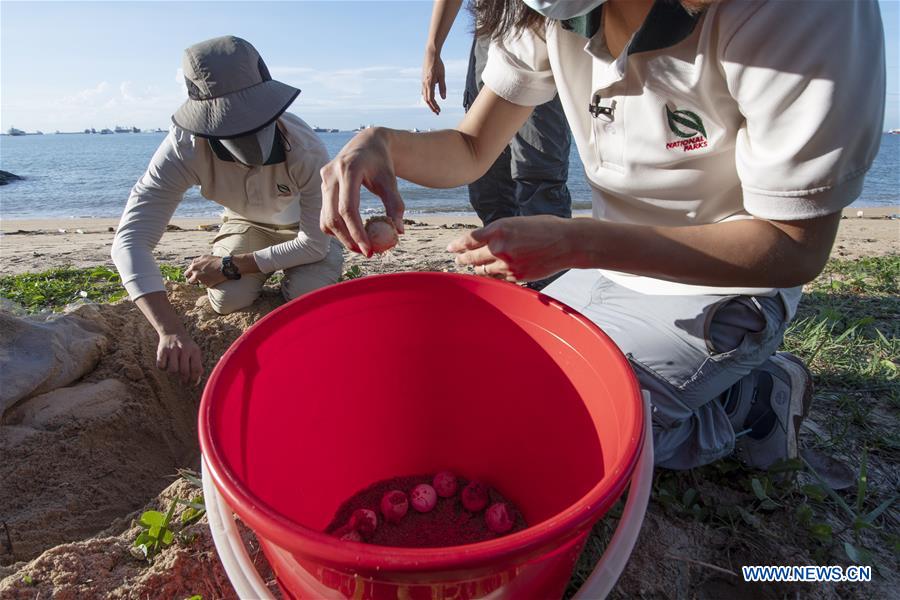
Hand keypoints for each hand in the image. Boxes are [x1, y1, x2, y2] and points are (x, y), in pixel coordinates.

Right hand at [157, 331, 202, 384]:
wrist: (173, 332)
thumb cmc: (186, 347)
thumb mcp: (195, 353)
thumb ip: (197, 366)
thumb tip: (195, 382)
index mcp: (194, 351)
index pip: (196, 369)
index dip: (194, 379)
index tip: (193, 383)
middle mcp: (184, 350)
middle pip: (184, 372)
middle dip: (184, 380)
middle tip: (184, 382)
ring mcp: (172, 350)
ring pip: (173, 370)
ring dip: (174, 374)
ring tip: (175, 371)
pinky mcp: (162, 351)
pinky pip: (161, 366)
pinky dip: (163, 368)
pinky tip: (166, 365)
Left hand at [184, 255, 226, 287]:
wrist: (225, 267)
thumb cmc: (215, 260)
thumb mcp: (204, 257)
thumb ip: (196, 261)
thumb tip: (191, 264)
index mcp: (194, 267)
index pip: (186, 274)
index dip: (189, 274)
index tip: (193, 275)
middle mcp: (196, 275)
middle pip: (189, 281)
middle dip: (192, 280)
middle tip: (196, 279)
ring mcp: (201, 280)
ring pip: (197, 284)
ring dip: (199, 282)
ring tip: (205, 279)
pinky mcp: (207, 285)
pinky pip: (204, 286)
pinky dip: (207, 284)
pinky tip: (211, 279)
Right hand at [319, 128, 404, 256]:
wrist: (367, 143)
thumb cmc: (381, 163)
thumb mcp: (391, 181)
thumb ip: (395, 205)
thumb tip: (399, 232)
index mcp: (348, 170)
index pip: (348, 209)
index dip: (357, 233)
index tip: (369, 250)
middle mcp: (331, 174)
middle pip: (333, 217)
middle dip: (348, 240)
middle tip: (365, 253)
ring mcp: (323, 180)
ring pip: (326, 218)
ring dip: (341, 237)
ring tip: (360, 246)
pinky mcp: (321, 185)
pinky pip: (324, 214)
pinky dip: (336, 228)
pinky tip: (351, 233)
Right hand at [422, 49, 445, 114]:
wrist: (431, 54)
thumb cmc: (437, 64)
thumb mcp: (442, 76)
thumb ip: (442, 87)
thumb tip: (443, 98)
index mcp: (429, 84)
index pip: (431, 99)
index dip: (435, 106)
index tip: (439, 111)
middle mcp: (424, 84)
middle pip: (427, 99)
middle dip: (432, 107)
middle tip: (437, 112)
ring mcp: (423, 82)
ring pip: (424, 95)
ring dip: (430, 102)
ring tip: (435, 106)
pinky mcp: (423, 79)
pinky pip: (424, 90)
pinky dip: (427, 96)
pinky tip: (431, 97)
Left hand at [448, 216, 576, 281]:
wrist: (567, 243)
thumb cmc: (544, 228)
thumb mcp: (516, 222)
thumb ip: (498, 232)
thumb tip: (482, 241)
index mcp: (499, 229)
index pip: (469, 239)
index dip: (457, 245)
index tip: (450, 248)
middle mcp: (500, 247)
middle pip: (472, 257)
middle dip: (463, 258)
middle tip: (457, 259)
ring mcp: (508, 264)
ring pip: (483, 270)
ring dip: (476, 268)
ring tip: (472, 267)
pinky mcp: (517, 276)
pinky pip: (498, 278)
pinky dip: (493, 276)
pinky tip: (491, 273)